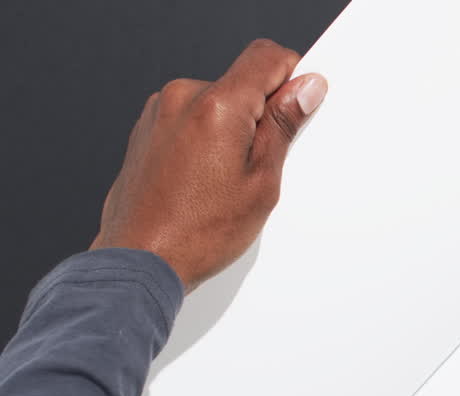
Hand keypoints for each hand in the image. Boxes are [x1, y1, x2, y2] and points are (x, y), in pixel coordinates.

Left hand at [90, 39, 326, 291]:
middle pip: (241, 83)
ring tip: (228, 180)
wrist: (141, 260)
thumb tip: (304, 89)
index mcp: (216, 106)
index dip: (292, 76)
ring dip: (232, 129)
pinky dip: (206, 139)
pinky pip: (190, 118)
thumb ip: (283, 127)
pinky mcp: (147, 129)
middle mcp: (180, 98)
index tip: (299, 104)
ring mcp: (158, 112)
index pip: (266, 56)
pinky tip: (206, 180)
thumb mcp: (261, 182)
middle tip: (262, 164)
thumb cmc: (197, 233)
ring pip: (216, 102)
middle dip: (260, 114)